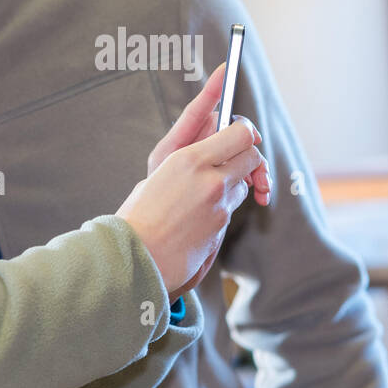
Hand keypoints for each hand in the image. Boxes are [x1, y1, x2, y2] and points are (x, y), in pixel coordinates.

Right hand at [116, 64, 270, 304]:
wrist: (135, 255)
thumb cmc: (139, 213)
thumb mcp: (159, 170)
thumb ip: (188, 155)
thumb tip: (208, 142)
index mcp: (190, 158)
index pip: (240, 134)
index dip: (245, 132)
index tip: (242, 133)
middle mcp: (211, 180)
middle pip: (252, 157)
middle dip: (248, 158)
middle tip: (235, 161)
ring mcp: (220, 206)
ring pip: (243, 185)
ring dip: (233, 184)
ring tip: (205, 193)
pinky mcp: (221, 229)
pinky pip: (231, 210)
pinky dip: (222, 207)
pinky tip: (199, 215)